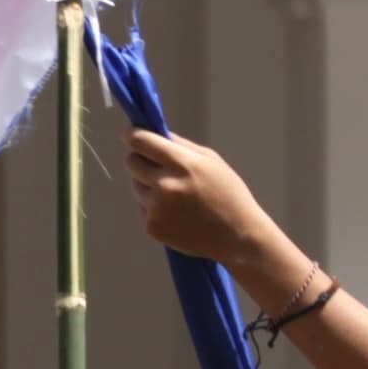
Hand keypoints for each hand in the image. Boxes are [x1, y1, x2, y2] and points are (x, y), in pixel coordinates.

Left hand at [123, 131, 278, 269]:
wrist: (237, 237)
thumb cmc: (228, 194)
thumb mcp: (211, 161)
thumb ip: (180, 145)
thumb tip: (153, 132)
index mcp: (182, 164)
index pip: (142, 141)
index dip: (132, 134)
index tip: (130, 134)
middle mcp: (165, 185)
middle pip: (131, 162)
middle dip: (140, 159)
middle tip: (154, 165)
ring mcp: (156, 208)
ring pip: (135, 185)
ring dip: (147, 184)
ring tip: (174, 194)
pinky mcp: (151, 227)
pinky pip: (142, 207)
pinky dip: (153, 206)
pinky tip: (175, 213)